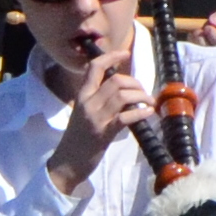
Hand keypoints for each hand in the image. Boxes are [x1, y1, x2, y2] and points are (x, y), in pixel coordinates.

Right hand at [55, 45, 149, 162]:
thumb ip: (98, 99)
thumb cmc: (78, 138)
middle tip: (143, 92)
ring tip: (149, 102)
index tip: (125, 53)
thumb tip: (123, 90)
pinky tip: (148, 112)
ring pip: (122, 95)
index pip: (94, 67)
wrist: (67, 163)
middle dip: (135, 83)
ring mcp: (95, 117)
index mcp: (82, 95)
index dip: (111, 57)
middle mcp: (87, 102)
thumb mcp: (83, 113)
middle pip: (115, 81)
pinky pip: (125, 117)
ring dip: (141, 96)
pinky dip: (140, 112)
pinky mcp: (103, 133)